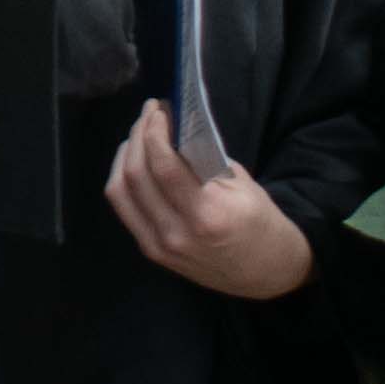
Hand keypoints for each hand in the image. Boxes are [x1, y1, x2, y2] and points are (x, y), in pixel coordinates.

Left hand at [107, 102, 312, 297]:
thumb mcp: (242, 185)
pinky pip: (124, 209)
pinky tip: (133, 162)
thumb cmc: (259, 223)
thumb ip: (204, 159)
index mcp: (207, 214)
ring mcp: (160, 246)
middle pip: (136, 175)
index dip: (154, 132)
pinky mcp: (151, 251)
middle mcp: (177, 233)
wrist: (264, 272)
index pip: (164, 166)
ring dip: (124, 156)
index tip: (157, 110)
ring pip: (120, 192)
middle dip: (138, 136)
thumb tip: (172, 129)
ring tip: (138, 134)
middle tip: (148, 114)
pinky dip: (123, 180)